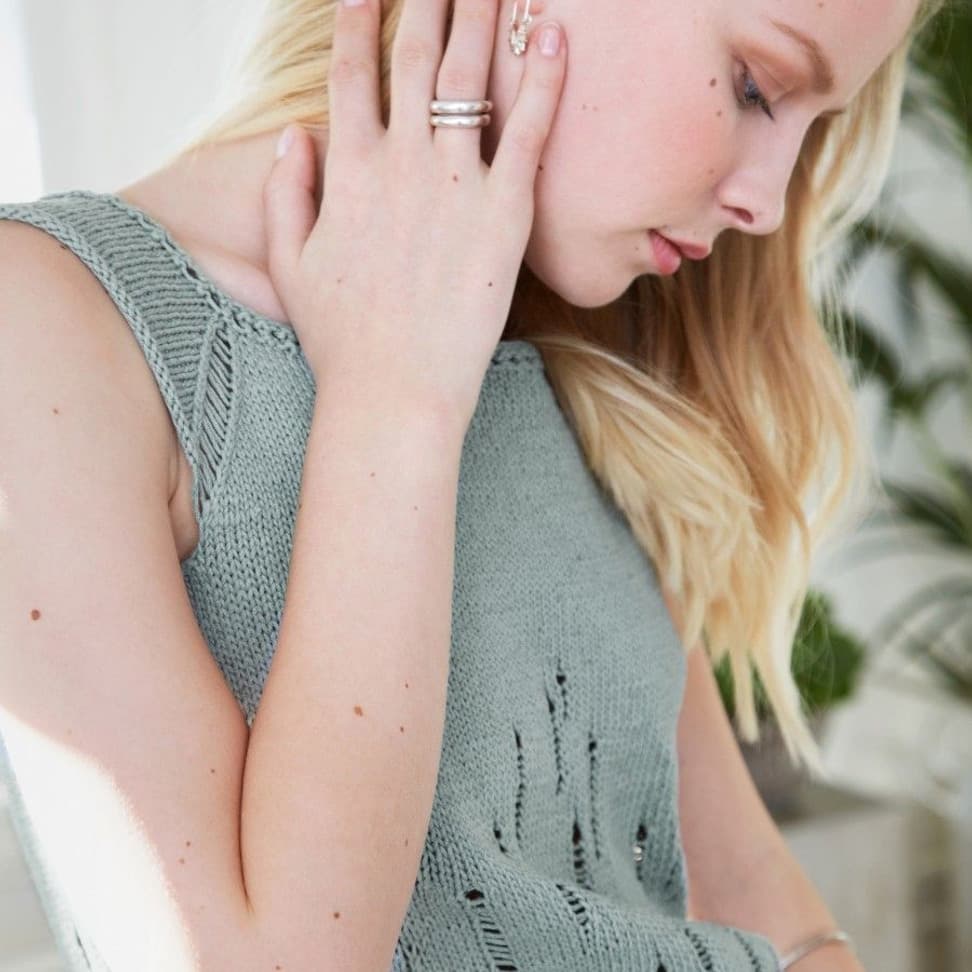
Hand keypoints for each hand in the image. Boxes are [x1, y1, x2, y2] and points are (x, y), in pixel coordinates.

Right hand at [262, 0, 567, 431]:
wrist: (393, 391)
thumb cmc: (341, 338)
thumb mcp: (292, 264)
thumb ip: (287, 192)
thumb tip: (294, 135)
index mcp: (347, 170)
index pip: (352, 72)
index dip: (359, 18)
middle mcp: (399, 161)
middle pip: (414, 55)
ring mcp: (454, 183)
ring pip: (469, 76)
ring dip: (483, 14)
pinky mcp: (504, 213)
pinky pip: (526, 132)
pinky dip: (541, 81)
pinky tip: (552, 35)